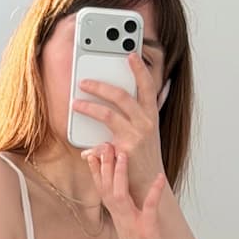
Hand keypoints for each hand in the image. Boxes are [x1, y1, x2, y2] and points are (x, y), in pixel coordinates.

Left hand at [71, 51, 165, 202]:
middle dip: (100, 86)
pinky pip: (102, 140)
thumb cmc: (144, 158)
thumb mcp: (149, 132)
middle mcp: (146, 122)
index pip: (148, 85)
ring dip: (88, 106)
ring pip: (108, 113)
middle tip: (84, 81)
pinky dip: (91, 143)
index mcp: (151, 115)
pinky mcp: (125, 149)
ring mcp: (136, 135)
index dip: (139, 68)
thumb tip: (163, 87)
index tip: (130, 53)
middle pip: (122, 95)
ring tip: (76, 103)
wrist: (148, 185)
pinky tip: (83, 147)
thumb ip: (147, 110)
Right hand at [83, 145, 171, 238]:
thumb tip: (124, 199)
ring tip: (122, 153)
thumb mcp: (130, 230)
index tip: (93, 152)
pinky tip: (159, 179)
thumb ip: (126, 213)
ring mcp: (133, 224)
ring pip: (120, 195)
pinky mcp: (147, 231)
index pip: (103, 189)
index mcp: (119, 217)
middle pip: (107, 188)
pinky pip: (149, 210)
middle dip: (104, 165)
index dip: (97, 171)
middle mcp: (122, 219)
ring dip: (120, 174)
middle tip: (103, 144)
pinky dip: (153, 193)